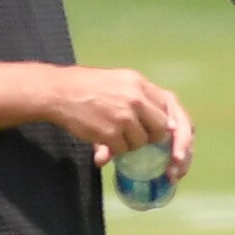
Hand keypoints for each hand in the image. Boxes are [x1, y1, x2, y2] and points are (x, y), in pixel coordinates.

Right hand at [43, 67, 191, 176]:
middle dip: (153, 139)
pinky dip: (115, 151)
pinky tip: (103, 143)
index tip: (173, 139)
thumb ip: (141, 101)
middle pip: (161, 128)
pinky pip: (124, 150)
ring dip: (130, 145)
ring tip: (113, 137)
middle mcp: (136, 97)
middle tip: (139, 142)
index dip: (176, 127)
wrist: (58, 92)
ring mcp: (124, 115)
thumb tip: (167, 130)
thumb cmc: (87, 88)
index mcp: (139, 83)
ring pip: (142, 142)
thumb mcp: (118, 83)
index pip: (172, 106)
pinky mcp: (110, 132)